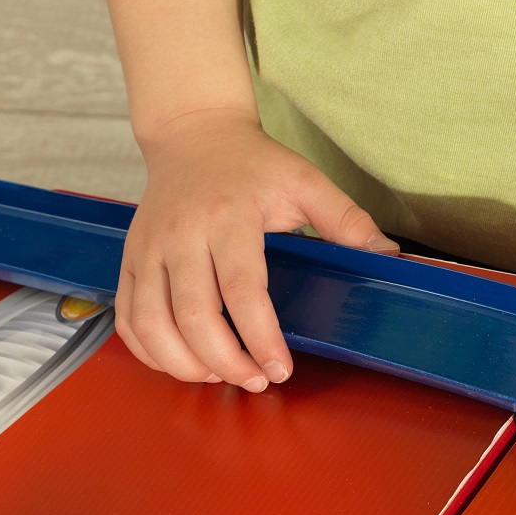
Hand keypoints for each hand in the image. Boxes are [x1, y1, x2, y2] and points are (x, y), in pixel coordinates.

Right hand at [117, 108, 398, 388]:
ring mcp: (147, 249)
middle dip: (226, 362)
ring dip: (184, 365)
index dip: (260, 338)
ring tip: (219, 376)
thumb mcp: (305, 180)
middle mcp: (181, 234)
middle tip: (257, 380)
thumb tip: (388, 257)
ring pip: (151, 325)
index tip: (280, 368)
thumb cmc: (251, 163)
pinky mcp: (128, 260)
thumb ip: (346, 220)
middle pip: (193, 317)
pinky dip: (149, 352)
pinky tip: (182, 362)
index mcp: (229, 216)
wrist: (191, 134)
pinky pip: (127, 318)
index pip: (242, 290)